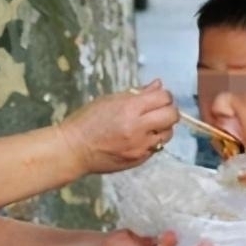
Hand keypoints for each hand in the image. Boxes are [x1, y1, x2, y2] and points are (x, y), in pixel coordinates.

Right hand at [58, 80, 177, 173]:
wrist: (73, 150)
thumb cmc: (87, 121)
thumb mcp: (109, 100)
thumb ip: (137, 94)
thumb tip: (158, 85)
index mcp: (129, 108)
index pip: (163, 97)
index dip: (164, 95)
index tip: (158, 97)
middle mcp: (138, 128)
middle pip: (172, 116)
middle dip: (169, 110)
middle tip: (159, 110)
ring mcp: (140, 146)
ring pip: (168, 133)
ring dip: (163, 127)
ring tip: (149, 125)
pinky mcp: (139, 159)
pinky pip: (156, 147)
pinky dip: (153, 140)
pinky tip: (140, 137)